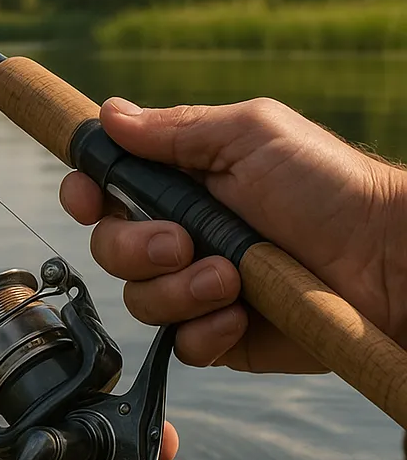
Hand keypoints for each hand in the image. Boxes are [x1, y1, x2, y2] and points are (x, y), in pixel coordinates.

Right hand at [61, 97, 406, 371]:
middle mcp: (181, 235)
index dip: (84, 194)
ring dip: (178, 290)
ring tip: (232, 278)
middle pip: (109, 248)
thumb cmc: (330, 186)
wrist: (389, 259)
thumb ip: (175, 130)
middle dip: (136, 248)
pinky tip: (240, 315)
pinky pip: (179, 345)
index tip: (88, 198)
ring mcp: (196, 288)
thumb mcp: (250, 137)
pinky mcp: (219, 335)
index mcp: (181, 184)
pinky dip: (203, 331)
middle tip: (185, 242)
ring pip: (138, 299)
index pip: (105, 189)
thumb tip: (109, 114)